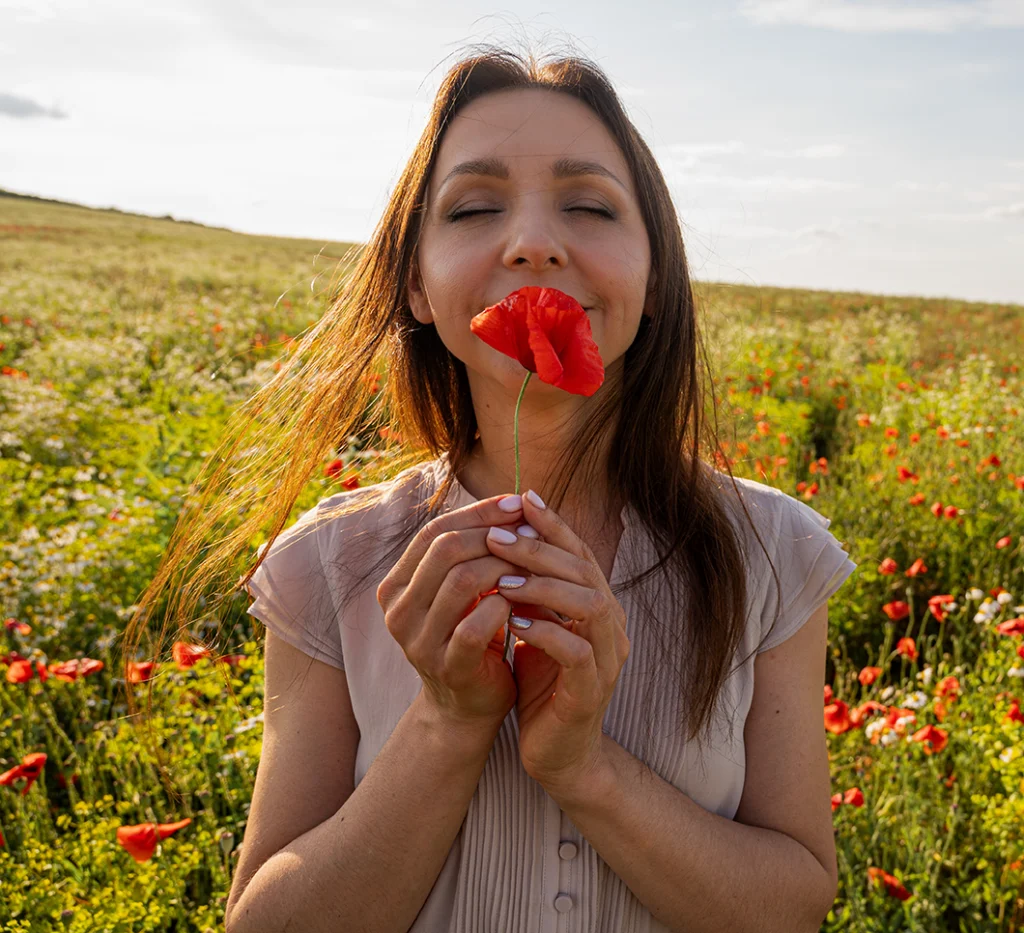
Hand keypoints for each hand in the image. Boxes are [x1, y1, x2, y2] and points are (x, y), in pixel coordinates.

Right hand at [377, 494, 533, 732]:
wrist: (466, 706)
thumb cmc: (470, 637)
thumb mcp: (464, 591)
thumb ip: (475, 551)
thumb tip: (518, 502)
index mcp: (396, 585)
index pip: (434, 532)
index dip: (478, 513)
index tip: (517, 502)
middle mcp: (398, 611)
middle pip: (444, 549)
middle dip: (493, 534)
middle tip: (531, 530)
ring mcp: (418, 641)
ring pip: (461, 581)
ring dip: (504, 566)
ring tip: (534, 562)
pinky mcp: (447, 666)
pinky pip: (476, 624)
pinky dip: (505, 605)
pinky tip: (526, 601)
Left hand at [484, 490, 629, 790]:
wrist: (558, 753)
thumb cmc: (543, 685)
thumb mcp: (535, 628)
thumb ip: (530, 590)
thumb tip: (504, 539)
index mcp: (597, 605)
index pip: (579, 552)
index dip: (553, 524)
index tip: (520, 499)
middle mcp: (611, 625)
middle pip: (585, 570)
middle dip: (540, 549)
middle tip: (498, 536)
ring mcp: (607, 658)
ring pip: (588, 604)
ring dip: (543, 587)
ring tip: (502, 579)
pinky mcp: (592, 690)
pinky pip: (577, 651)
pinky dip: (546, 632)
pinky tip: (514, 623)